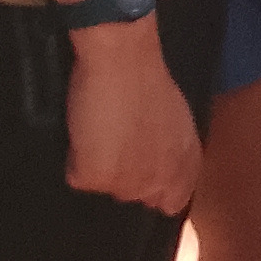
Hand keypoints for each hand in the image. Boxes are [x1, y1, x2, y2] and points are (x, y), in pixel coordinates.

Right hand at [62, 16, 200, 210]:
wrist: (122, 58)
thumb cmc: (148, 78)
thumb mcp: (176, 119)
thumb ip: (171, 150)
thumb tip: (155, 161)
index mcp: (185, 166)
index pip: (171, 201)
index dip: (152, 186)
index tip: (137, 165)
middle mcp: (160, 180)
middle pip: (133, 195)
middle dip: (123, 174)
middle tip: (114, 141)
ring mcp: (128, 183)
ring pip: (105, 189)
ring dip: (99, 167)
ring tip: (99, 132)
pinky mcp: (97, 177)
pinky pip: (78, 179)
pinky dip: (76, 159)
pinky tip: (84, 131)